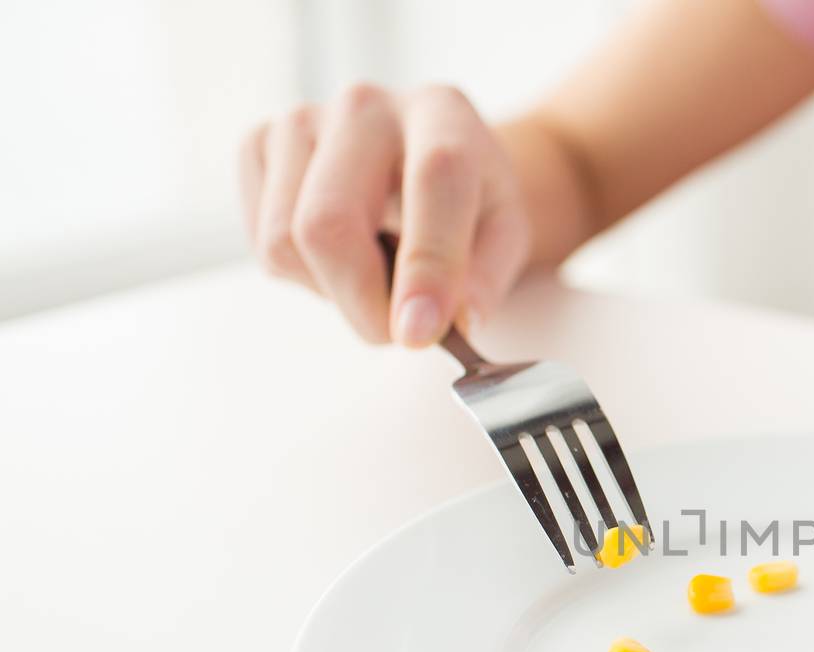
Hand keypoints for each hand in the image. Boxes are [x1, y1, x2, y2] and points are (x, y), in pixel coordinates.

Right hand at [237, 84, 535, 345]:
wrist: (427, 158)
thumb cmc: (468, 199)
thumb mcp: (505, 233)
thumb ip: (487, 278)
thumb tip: (454, 320)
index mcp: (441, 113)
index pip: (433, 180)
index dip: (426, 265)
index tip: (419, 333)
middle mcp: (366, 107)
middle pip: (329, 222)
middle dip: (361, 302)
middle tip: (398, 332)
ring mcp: (302, 120)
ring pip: (285, 242)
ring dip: (332, 292)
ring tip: (374, 276)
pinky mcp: (259, 144)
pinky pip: (263, 243)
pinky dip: (301, 274)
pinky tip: (341, 255)